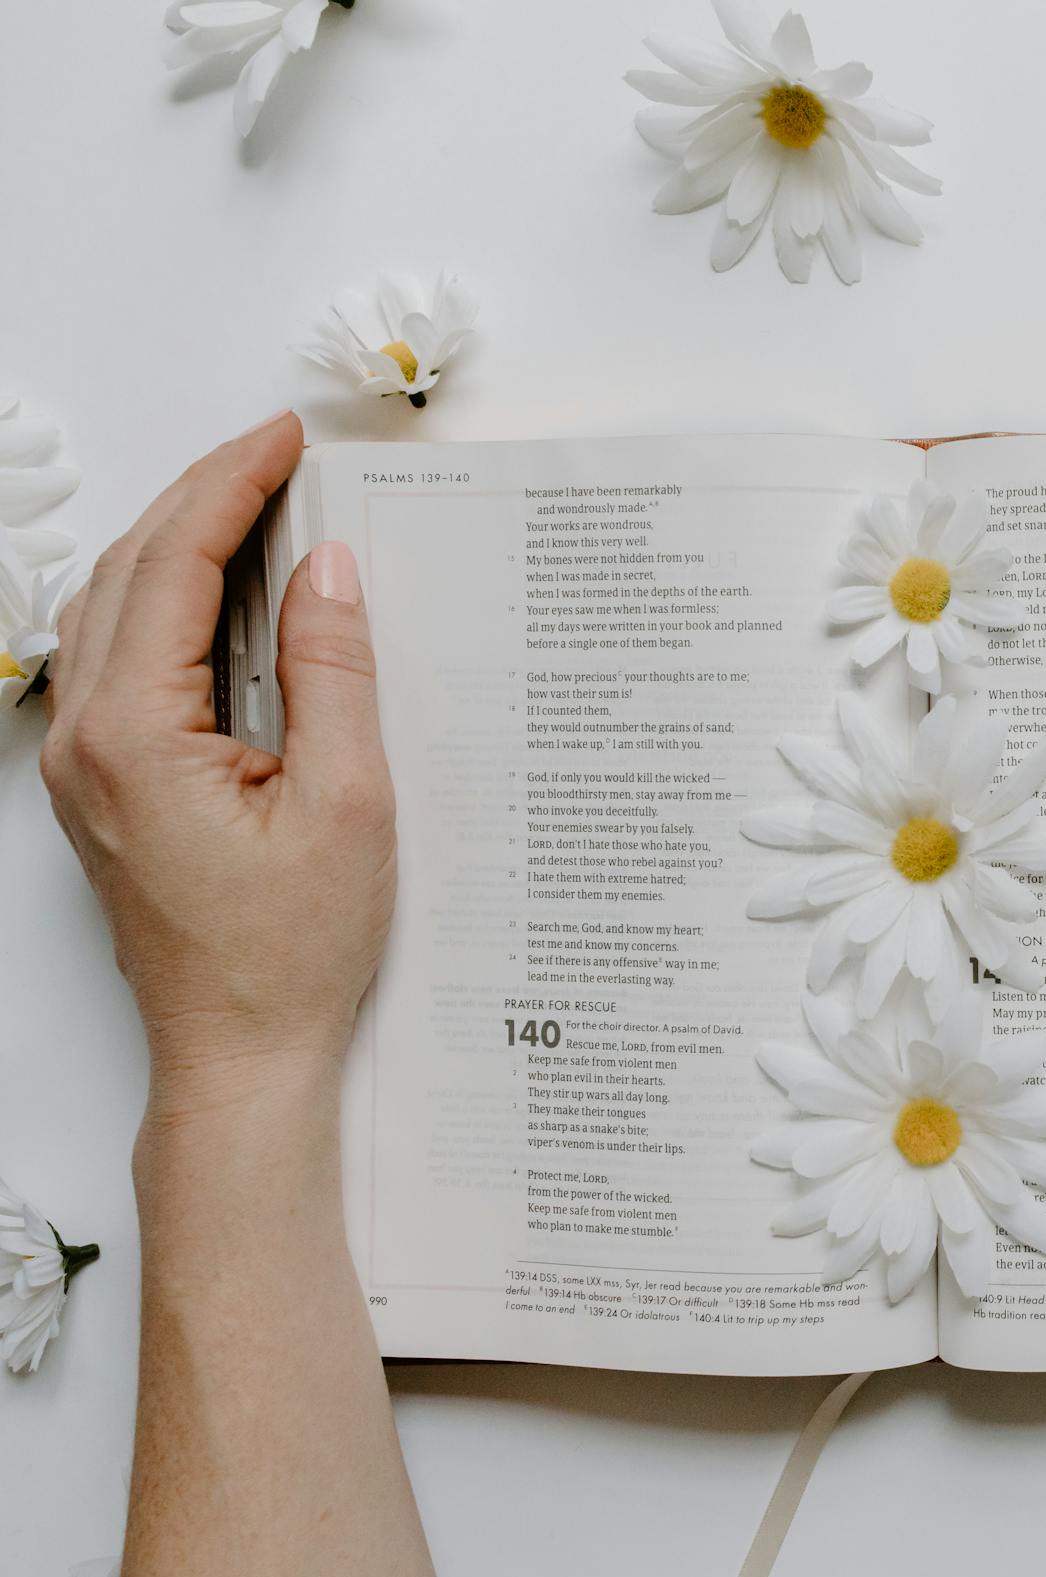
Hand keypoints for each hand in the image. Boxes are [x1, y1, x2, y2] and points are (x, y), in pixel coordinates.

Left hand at [40, 411, 394, 1111]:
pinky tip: (220, 595)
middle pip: (130, 570)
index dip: (233, 485)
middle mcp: (85, 739)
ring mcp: (82, 764)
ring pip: (112, 608)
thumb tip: (329, 572)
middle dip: (202, 495)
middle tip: (279, 453)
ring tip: (255, 505)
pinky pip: (117, 658)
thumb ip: (334, 675)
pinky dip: (166, 602)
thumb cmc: (291, 954)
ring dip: (178, 543)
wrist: (238, 1053)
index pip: (176, 565)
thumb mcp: (347, 805)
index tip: (287, 438)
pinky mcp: (101, 786)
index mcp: (135, 734)